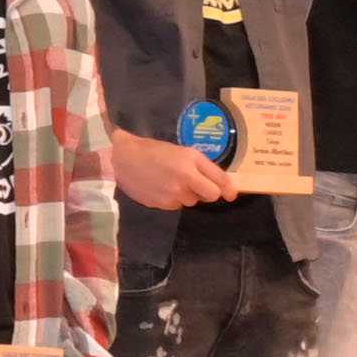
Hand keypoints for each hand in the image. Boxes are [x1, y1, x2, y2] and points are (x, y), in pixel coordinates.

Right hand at [107, 129, 233, 211]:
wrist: (124, 158)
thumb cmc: (156, 151)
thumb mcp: (184, 152)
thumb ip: (204, 168)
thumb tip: (224, 187)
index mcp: (191, 162)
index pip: (219, 182)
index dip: (228, 189)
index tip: (231, 195)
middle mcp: (185, 179)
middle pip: (210, 195)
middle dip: (207, 191)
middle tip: (196, 182)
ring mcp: (173, 194)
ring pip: (192, 201)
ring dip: (187, 194)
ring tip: (171, 180)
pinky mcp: (162, 204)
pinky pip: (176, 205)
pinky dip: (173, 198)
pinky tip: (161, 187)